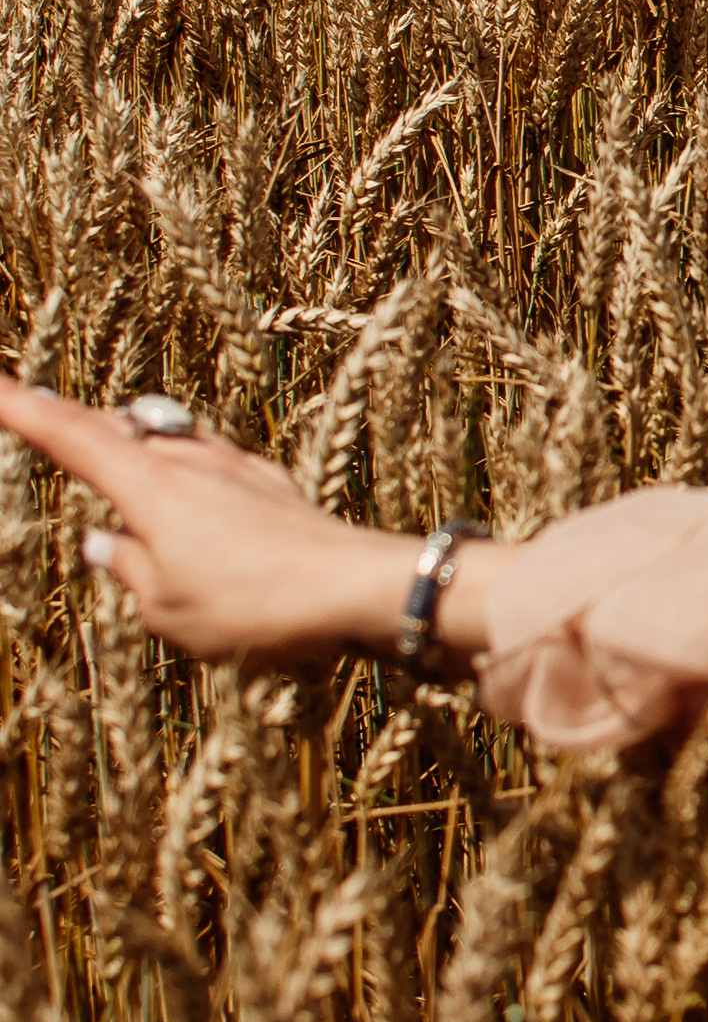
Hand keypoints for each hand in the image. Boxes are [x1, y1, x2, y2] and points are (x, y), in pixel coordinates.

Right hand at [0, 379, 503, 666]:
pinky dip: (189, 469)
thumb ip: (129, 573)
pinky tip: (197, 484)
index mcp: (150, 488)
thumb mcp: (170, 611)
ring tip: (113, 442)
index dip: (24, 410)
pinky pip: (217, 464)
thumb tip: (105, 544)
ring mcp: (239, 468)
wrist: (359, 589)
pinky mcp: (276, 487)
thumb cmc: (257, 607)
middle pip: (120, 429)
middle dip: (76, 421)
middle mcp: (192, 463)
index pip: (71, 438)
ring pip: (170, 440)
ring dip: (135, 440)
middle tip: (41, 410)